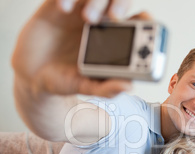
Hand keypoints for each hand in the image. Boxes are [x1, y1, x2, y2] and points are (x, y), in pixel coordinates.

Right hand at [12, 0, 146, 97]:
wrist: (32, 75)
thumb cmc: (65, 79)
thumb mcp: (86, 87)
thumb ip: (107, 88)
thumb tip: (129, 86)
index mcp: (114, 39)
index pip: (136, 21)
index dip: (145, 19)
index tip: (145, 23)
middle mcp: (100, 21)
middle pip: (119, 1)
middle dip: (122, 3)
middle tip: (116, 16)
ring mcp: (79, 10)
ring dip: (97, 1)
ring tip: (88, 18)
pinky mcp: (56, 5)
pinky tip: (64, 9)